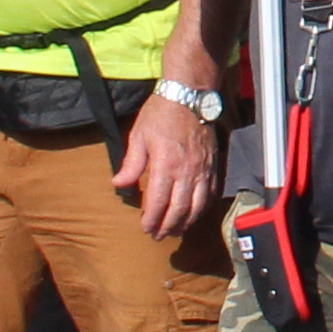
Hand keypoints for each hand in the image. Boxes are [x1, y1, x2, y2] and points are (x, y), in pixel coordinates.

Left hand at [113, 91, 219, 237]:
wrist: (190, 95)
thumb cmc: (161, 113)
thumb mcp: (139, 135)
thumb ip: (131, 164)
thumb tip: (119, 184)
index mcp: (166, 165)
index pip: (159, 202)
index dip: (152, 219)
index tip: (145, 228)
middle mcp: (187, 171)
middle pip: (179, 209)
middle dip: (168, 227)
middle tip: (158, 236)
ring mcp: (203, 170)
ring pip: (198, 206)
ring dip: (186, 222)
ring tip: (176, 230)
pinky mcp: (213, 165)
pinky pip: (210, 193)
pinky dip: (203, 208)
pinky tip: (195, 214)